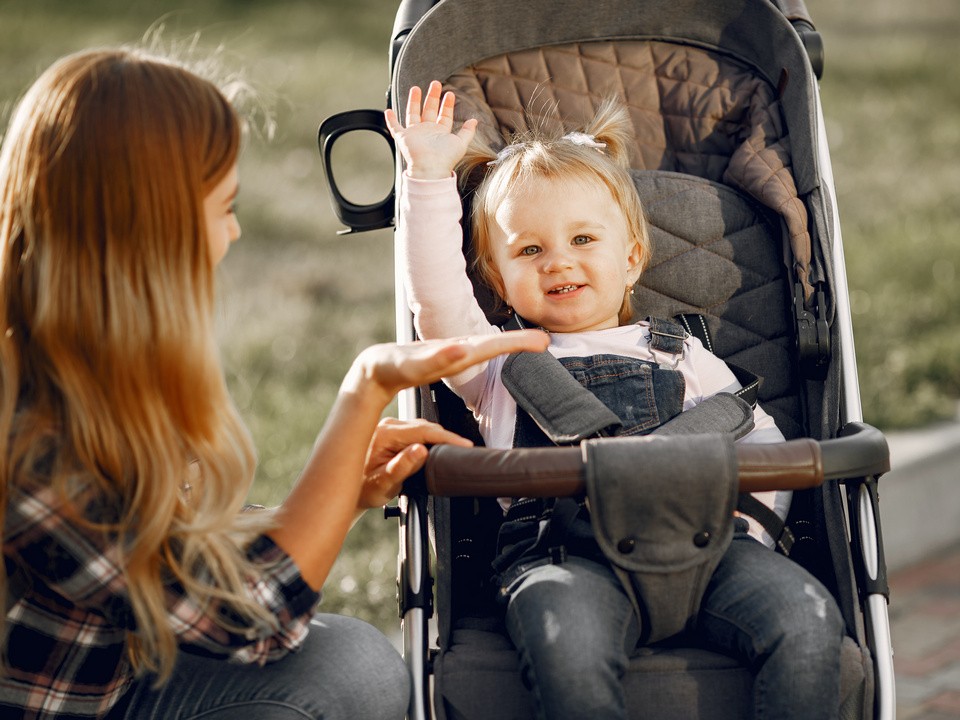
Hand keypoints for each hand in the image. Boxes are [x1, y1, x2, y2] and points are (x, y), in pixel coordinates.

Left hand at [342, 329, 549, 406]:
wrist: (378, 367)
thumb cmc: (394, 365)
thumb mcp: (412, 366)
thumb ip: (438, 359)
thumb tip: (464, 350)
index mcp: (456, 351)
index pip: (493, 345)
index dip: (517, 344)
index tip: (541, 342)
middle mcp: (458, 350)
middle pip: (495, 344)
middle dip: (521, 342)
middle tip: (546, 341)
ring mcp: (454, 354)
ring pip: (488, 347)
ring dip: (512, 345)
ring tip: (537, 343)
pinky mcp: (449, 360)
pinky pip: (477, 354)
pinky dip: (494, 350)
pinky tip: (502, 350)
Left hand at [357, 417, 473, 507]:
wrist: (348, 488)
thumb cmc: (362, 488)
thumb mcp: (383, 483)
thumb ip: (402, 467)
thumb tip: (421, 450)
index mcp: (385, 434)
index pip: (423, 431)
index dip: (447, 438)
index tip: (464, 444)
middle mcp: (387, 425)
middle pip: (425, 427)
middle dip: (446, 437)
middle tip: (465, 449)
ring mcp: (389, 426)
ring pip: (422, 427)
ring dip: (438, 438)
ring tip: (455, 448)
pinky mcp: (392, 431)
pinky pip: (416, 430)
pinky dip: (429, 438)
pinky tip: (438, 446)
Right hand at [384, 80, 477, 179]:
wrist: (431, 168)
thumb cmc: (446, 158)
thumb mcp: (461, 143)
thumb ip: (468, 132)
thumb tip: (475, 120)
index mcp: (440, 133)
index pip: (444, 115)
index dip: (447, 105)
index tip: (449, 94)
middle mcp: (427, 132)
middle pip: (429, 110)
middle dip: (432, 96)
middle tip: (435, 83)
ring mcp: (415, 134)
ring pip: (413, 113)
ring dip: (414, 101)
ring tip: (415, 88)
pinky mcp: (404, 137)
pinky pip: (395, 127)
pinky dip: (391, 120)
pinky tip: (388, 110)